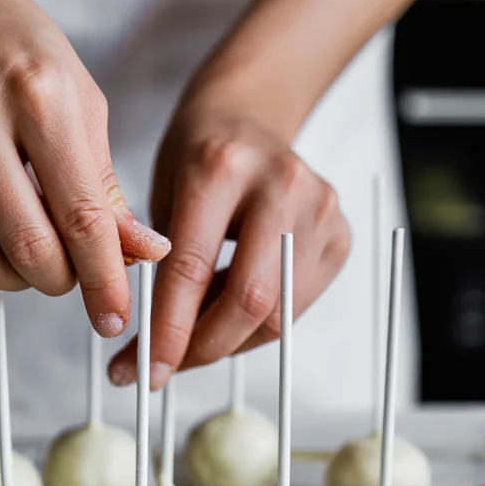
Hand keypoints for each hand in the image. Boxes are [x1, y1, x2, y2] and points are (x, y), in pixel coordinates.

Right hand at [0, 0, 168, 335]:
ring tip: (43, 253)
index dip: (105, 279)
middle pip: (31, 250)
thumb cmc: (16, 51)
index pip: (81, 217)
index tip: (116, 316)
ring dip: (26, 279)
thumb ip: (107, 187)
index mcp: (37, 96)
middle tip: (79, 273)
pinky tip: (4, 242)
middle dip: (66, 281)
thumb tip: (143, 254)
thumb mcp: (81, 100)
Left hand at [108, 97, 349, 384]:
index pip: (193, 270)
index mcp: (222, 166)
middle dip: (202, 349)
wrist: (250, 115)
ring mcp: (320, 207)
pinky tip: (228, 311)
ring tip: (191, 334)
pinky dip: (256, 324)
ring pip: (277, 312)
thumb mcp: (161, 196)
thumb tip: (152, 348)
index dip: (168, 331)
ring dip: (227, 341)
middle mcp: (280, 183)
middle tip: (163, 369)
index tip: (144, 371)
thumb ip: (158, 266)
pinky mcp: (340, 232)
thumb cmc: (197, 158)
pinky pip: (295, 305)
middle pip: (250, 300)